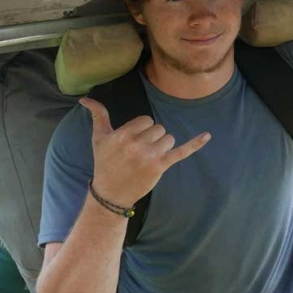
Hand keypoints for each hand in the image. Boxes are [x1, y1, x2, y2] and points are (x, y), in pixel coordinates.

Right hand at [80, 97, 210, 206]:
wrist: (111, 193)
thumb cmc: (105, 162)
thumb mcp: (99, 138)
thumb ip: (98, 116)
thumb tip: (85, 99)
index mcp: (123, 135)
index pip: (146, 120)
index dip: (141, 129)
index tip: (132, 141)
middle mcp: (137, 145)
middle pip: (159, 128)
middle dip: (152, 138)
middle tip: (138, 152)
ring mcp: (151, 156)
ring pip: (169, 138)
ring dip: (162, 146)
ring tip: (147, 158)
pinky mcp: (161, 166)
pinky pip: (182, 151)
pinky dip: (195, 144)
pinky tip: (207, 135)